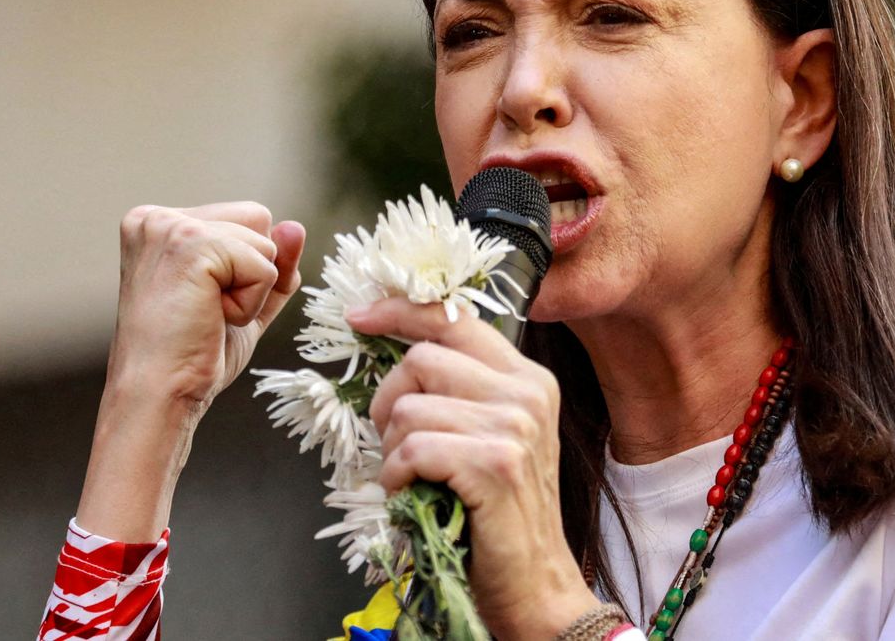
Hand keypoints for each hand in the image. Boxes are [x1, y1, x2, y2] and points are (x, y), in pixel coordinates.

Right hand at [77, 202, 304, 541]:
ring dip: (252, 291)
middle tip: (205, 311)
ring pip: (266, 242)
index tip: (202, 303)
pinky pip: (265, 267)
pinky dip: (251, 304)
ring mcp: (170, 227)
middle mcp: (157, 217)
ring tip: (206, 315)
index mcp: (159, 223)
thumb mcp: (242, 300)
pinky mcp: (191, 245)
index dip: (247, 267)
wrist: (159, 396)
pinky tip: (210, 319)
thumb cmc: (190, 356)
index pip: (246, 218)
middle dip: (252, 273)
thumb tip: (294, 226)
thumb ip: (271, 263)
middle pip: (258, 219)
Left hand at [352, 299, 599, 640]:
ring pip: (408, 409)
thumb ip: (462, 389)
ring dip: (393, 450)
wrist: (534, 581)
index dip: (400, 313)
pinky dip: (397, 477)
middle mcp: (526, 392)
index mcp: (526, 377)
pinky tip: (414, 494)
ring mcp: (514, 426)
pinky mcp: (495, 463)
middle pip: (420, 361)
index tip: (360, 317)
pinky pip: (411, 450)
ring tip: (417, 478)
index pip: (454, 318)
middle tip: (398, 443)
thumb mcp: (493, 434)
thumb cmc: (499, 512)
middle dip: (390, 402)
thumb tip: (398, 351)